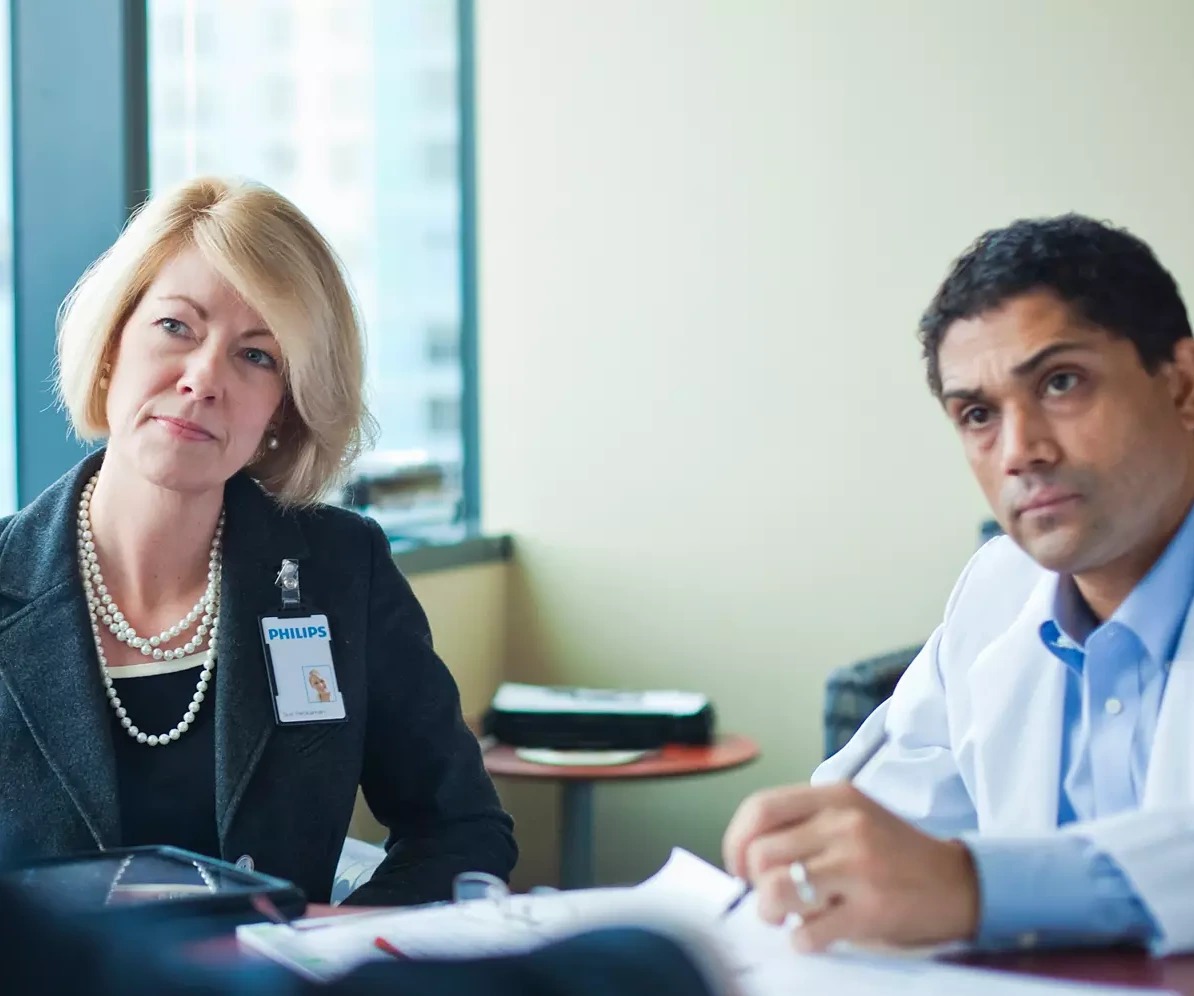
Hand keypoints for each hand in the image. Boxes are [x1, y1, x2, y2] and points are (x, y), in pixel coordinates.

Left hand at [722, 782, 978, 951]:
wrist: (958, 883)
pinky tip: (817, 933)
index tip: (738, 865)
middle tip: (770, 894)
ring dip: (771, 911)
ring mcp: (857, 868)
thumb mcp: (852, 814)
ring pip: (775, 891)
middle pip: (761, 854)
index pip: (761, 808)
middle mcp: (844, 826)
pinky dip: (802, 939)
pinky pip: (807, 932)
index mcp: (835, 797)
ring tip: (786, 915)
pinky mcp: (870, 911)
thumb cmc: (894, 851)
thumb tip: (746, 854)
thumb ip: (804, 823)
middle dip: (754, 882)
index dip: (736, 840)